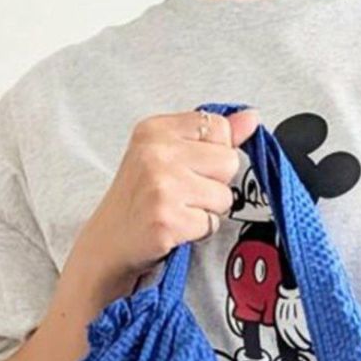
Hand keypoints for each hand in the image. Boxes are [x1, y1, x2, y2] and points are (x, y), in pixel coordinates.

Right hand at [61, 108, 260, 309]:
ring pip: (224, 196)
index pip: (220, 128)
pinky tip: (176, 227)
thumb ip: (211, 136)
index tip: (190, 168)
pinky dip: (199, 231)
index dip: (215, 154)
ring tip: (179, 211)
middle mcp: (157, 153)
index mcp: (156, 129)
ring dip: (208, 210)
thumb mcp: (167, 154)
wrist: (109, 243)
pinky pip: (212, 223)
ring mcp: (162, 186)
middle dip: (215, 184)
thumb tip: (251, 117)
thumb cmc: (139, 199)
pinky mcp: (168, 220)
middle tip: (184, 194)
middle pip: (229, 161)